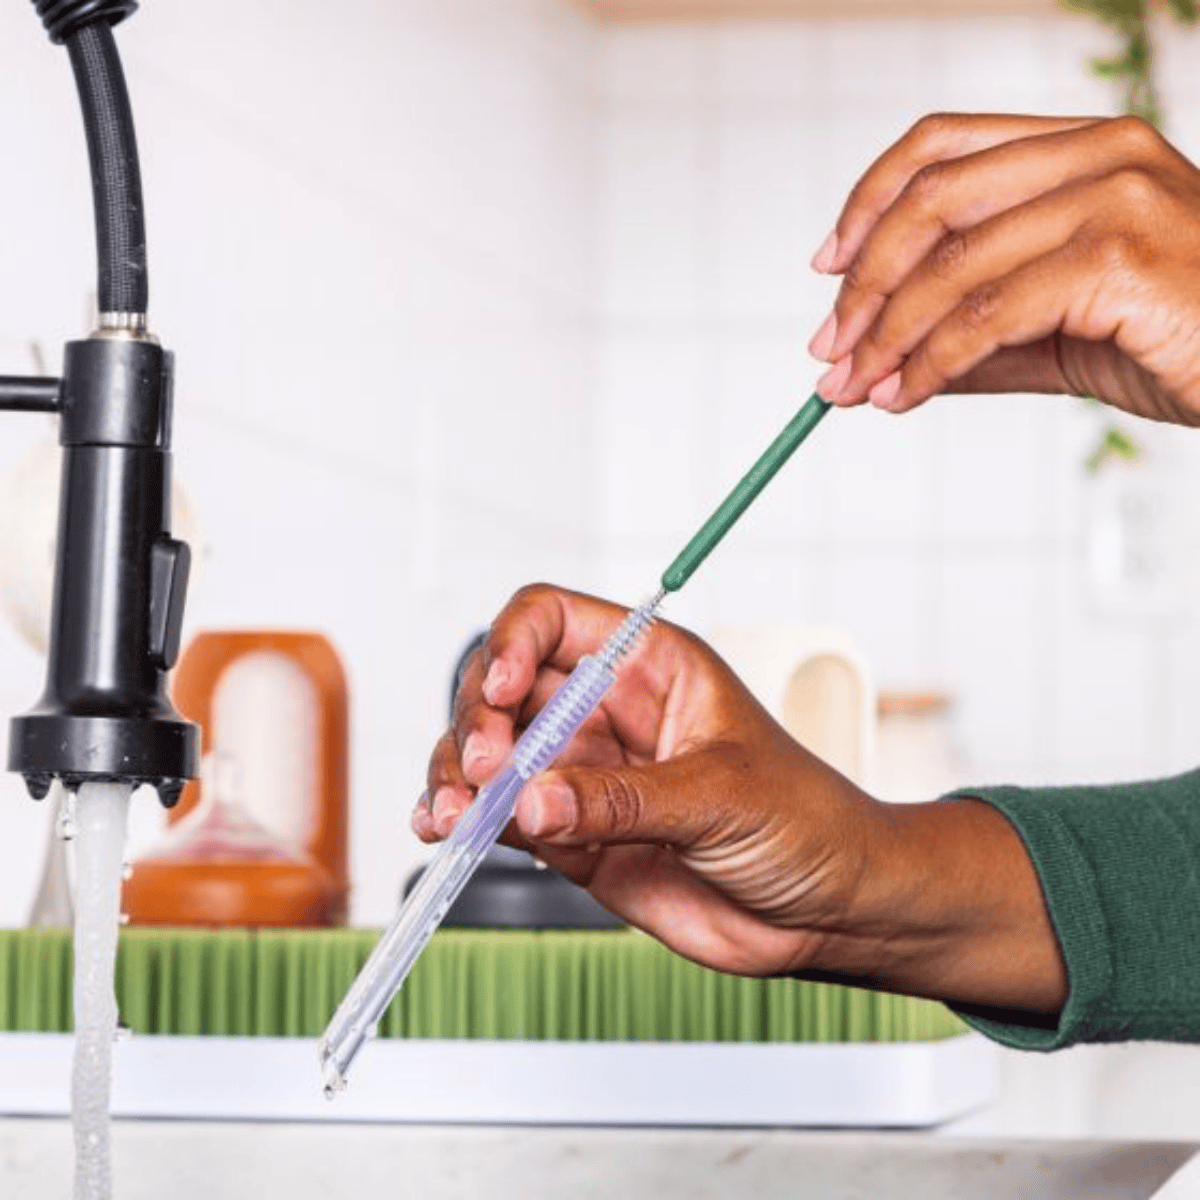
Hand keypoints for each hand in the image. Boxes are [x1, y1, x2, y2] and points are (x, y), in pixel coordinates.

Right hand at [416, 585, 1066, 1015]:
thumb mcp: (722, 794)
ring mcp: (582, 773)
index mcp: (648, 665)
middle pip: (501, 687)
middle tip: (484, 771)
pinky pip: (500, 818)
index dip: (512, 643)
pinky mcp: (570, 836)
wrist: (827, 910)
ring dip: (457, 776)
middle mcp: (603, 711)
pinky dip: (464, 823)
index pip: (552, 621)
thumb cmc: (805, 820)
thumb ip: (624, 798)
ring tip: (453, 813)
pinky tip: (447, 831)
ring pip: (490, 755)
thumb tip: (533, 799)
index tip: (500, 691)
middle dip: (476, 721)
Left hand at [808, 114, 1199, 425]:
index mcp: (1081, 148)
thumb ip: (975, 339)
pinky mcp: (1119, 257)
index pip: (943, 144)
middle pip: (931, 199)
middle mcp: (1098, 153)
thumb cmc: (1182, 341)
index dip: (869, 202)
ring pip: (952, 264)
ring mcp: (1114, 196)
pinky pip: (987, 315)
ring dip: (884, 336)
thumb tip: (879, 368)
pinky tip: (904, 396)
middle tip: (826, 350)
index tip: (827, 266)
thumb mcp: (1059, 333)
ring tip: (851, 388)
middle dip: (862, 284)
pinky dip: (929, 363)